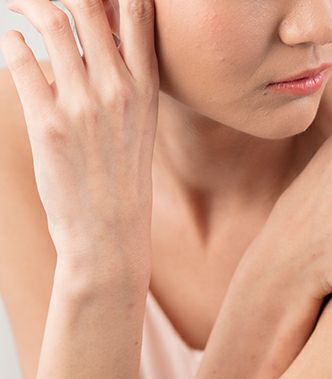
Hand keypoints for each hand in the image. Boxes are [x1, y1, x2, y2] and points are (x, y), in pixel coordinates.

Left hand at [0, 0, 158, 273]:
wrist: (110, 230)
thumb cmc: (120, 176)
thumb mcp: (136, 124)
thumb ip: (122, 77)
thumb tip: (91, 33)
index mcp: (144, 88)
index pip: (137, 10)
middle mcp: (119, 89)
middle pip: (86, 2)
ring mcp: (84, 105)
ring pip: (50, 21)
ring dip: (25, 3)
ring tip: (15, 5)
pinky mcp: (49, 122)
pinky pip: (21, 58)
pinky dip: (12, 43)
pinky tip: (13, 47)